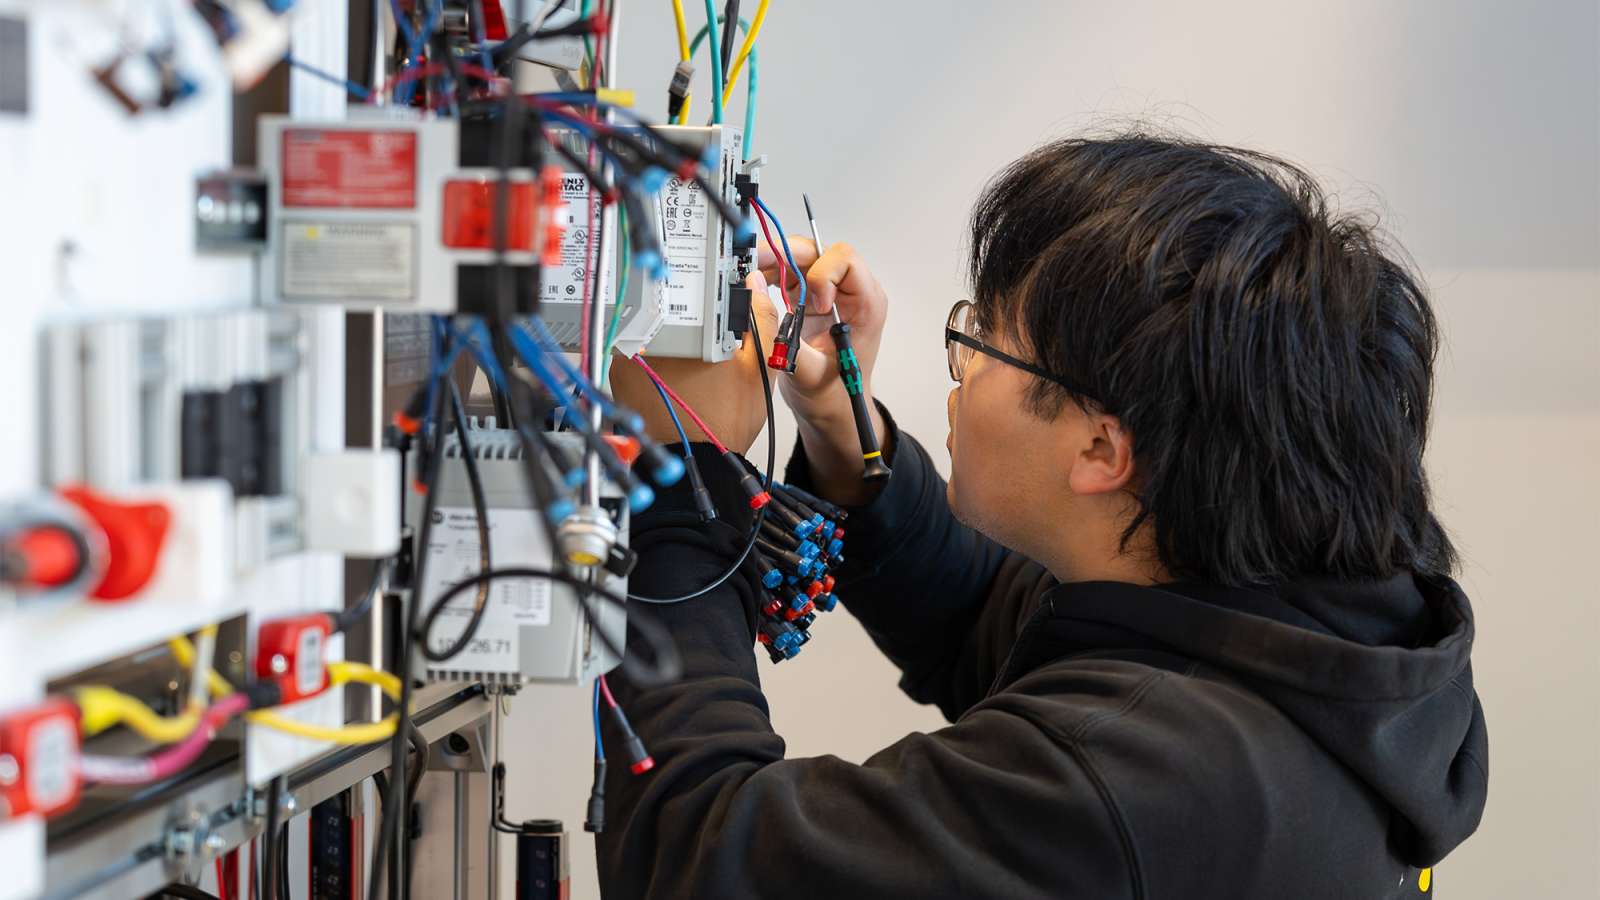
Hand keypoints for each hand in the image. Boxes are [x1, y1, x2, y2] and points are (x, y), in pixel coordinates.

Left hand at [608, 271, 779, 455]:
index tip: (725, 296)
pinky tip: (673, 373)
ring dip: (673, 331)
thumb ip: (762, 318)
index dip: (718, 286)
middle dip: (695, 312)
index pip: (704, 284)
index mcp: (694, 324)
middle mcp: (657, 331)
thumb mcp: (760, 366)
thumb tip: (754, 285)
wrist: (694, 459)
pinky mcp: (619, 368)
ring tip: (692, 360)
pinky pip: (640, 346)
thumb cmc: (726, 420)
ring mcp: (633, 349)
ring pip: (658, 323)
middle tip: (710, 340)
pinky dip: (654, 352)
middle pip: (678, 301)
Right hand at [759, 237, 890, 505]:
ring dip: (773, 261)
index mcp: (865, 304)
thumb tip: (755, 300)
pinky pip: (789, 272)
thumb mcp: (807, 374)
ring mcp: (828, 292)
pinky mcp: (810, 297)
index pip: (845, 261)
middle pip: (817, 252)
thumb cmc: (831, 395)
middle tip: (756, 265)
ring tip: (750, 273)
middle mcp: (850, 292)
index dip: (822, 275)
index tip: (812, 304)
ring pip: (800, 257)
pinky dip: (770, 273)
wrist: (831, 409)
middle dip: (786, 255)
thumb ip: (783, 339)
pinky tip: (755, 283)